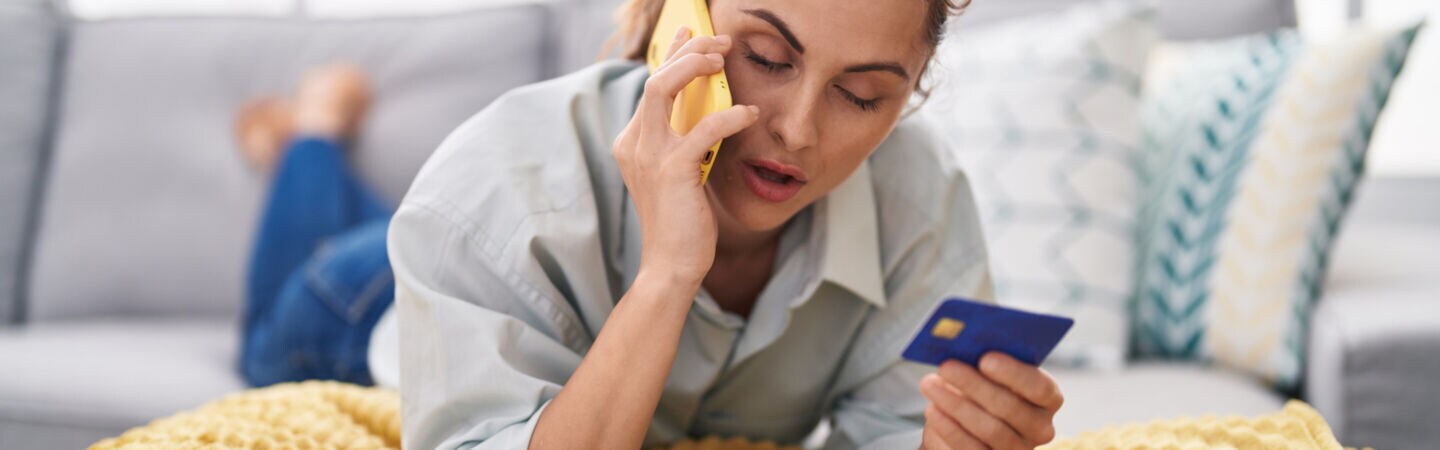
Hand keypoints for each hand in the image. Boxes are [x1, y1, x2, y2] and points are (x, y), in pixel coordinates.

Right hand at [611, 27, 758, 286]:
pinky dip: (730, 116)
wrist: (671, 265)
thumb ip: (686, 140)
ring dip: (695, 65)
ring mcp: (649, 155)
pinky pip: (703, 128)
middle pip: (655, 77)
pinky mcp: (672, 171)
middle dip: (688, 50)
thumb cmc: (682, 222)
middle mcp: (634, 143)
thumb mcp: (681, 172)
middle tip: (721, 40)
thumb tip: (711, 108)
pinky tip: (750, 114)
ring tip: (725, 58)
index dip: (672, 53)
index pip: (650, 84)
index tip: (694, 32)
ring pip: (663, 88)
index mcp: (632, 141)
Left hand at [919, 353, 1063, 449]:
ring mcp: (1018, 449)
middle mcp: (1039, 428)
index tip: (985, 359)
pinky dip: (949, 427)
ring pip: (990, 429)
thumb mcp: (990, 373)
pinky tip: (933, 410)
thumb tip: (963, 345)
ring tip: (931, 385)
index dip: (1014, 373)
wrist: (969, 425)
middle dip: (975, 385)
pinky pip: (972, 449)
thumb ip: (987, 360)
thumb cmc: (984, 388)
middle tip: (947, 366)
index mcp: (1048, 399)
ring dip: (956, 405)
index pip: (1041, 388)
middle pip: (1010, 407)